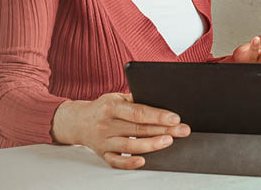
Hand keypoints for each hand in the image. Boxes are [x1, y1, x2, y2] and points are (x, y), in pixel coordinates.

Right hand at [51, 93, 189, 168]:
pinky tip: (143, 161)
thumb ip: (135, 99)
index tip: (175, 118)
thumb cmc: (103, 107)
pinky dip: (129, 163)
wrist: (77, 121)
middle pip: (138, 129)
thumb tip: (161, 100)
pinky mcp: (102, 154)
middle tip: (182, 130)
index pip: (138, 112)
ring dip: (151, 145)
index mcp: (111, 106)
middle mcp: (106, 124)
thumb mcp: (116, 97)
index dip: (157, 115)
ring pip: (129, 145)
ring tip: (169, 142)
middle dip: (163, 129)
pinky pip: (116, 161)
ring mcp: (103, 141)